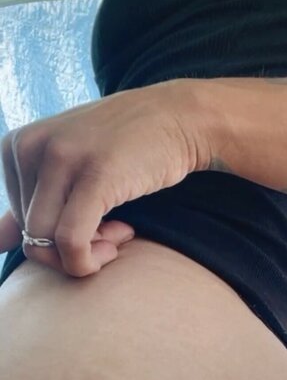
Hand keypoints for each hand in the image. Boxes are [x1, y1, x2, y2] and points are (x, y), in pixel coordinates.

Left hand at [1, 80, 206, 275]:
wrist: (177, 118)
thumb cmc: (124, 147)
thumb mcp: (68, 166)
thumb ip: (29, 203)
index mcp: (16, 146)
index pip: (16, 224)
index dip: (56, 238)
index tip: (90, 224)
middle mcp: (30, 147)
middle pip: (30, 236)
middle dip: (72, 248)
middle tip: (112, 229)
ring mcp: (61, 158)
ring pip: (46, 243)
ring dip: (86, 254)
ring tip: (118, 232)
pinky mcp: (93, 176)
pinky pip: (71, 243)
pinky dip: (89, 261)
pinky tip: (122, 238)